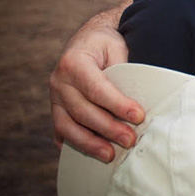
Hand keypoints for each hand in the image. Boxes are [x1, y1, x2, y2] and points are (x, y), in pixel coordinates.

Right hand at [49, 7, 138, 162]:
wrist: (88, 39)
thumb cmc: (106, 43)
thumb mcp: (117, 47)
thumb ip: (124, 70)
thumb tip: (140, 97)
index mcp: (74, 62)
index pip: (97, 88)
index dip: (117, 105)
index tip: (138, 116)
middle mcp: (59, 81)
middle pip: (82, 111)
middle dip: (108, 128)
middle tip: (130, 140)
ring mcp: (54, 97)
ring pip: (67, 125)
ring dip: (89, 143)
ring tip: (110, 156)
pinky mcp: (56, 109)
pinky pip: (62, 130)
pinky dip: (74, 144)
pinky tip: (88, 155)